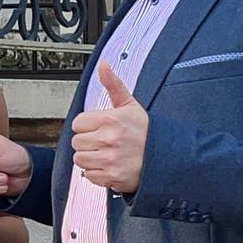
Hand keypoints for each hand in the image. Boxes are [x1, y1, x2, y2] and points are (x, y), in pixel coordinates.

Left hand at [71, 63, 148, 194]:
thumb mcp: (130, 105)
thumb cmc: (146, 131)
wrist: (166, 156)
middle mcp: (108, 139)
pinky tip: (110, 165)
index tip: (99, 128)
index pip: (77, 123)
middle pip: (76, 142)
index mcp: (109, 119)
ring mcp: (109, 159)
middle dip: (88, 142)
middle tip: (104, 142)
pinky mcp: (111, 177)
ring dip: (90, 158)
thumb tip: (103, 65)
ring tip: (106, 154)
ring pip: (80, 159)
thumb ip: (112, 85)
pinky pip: (89, 175)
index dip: (87, 126)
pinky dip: (97, 173)